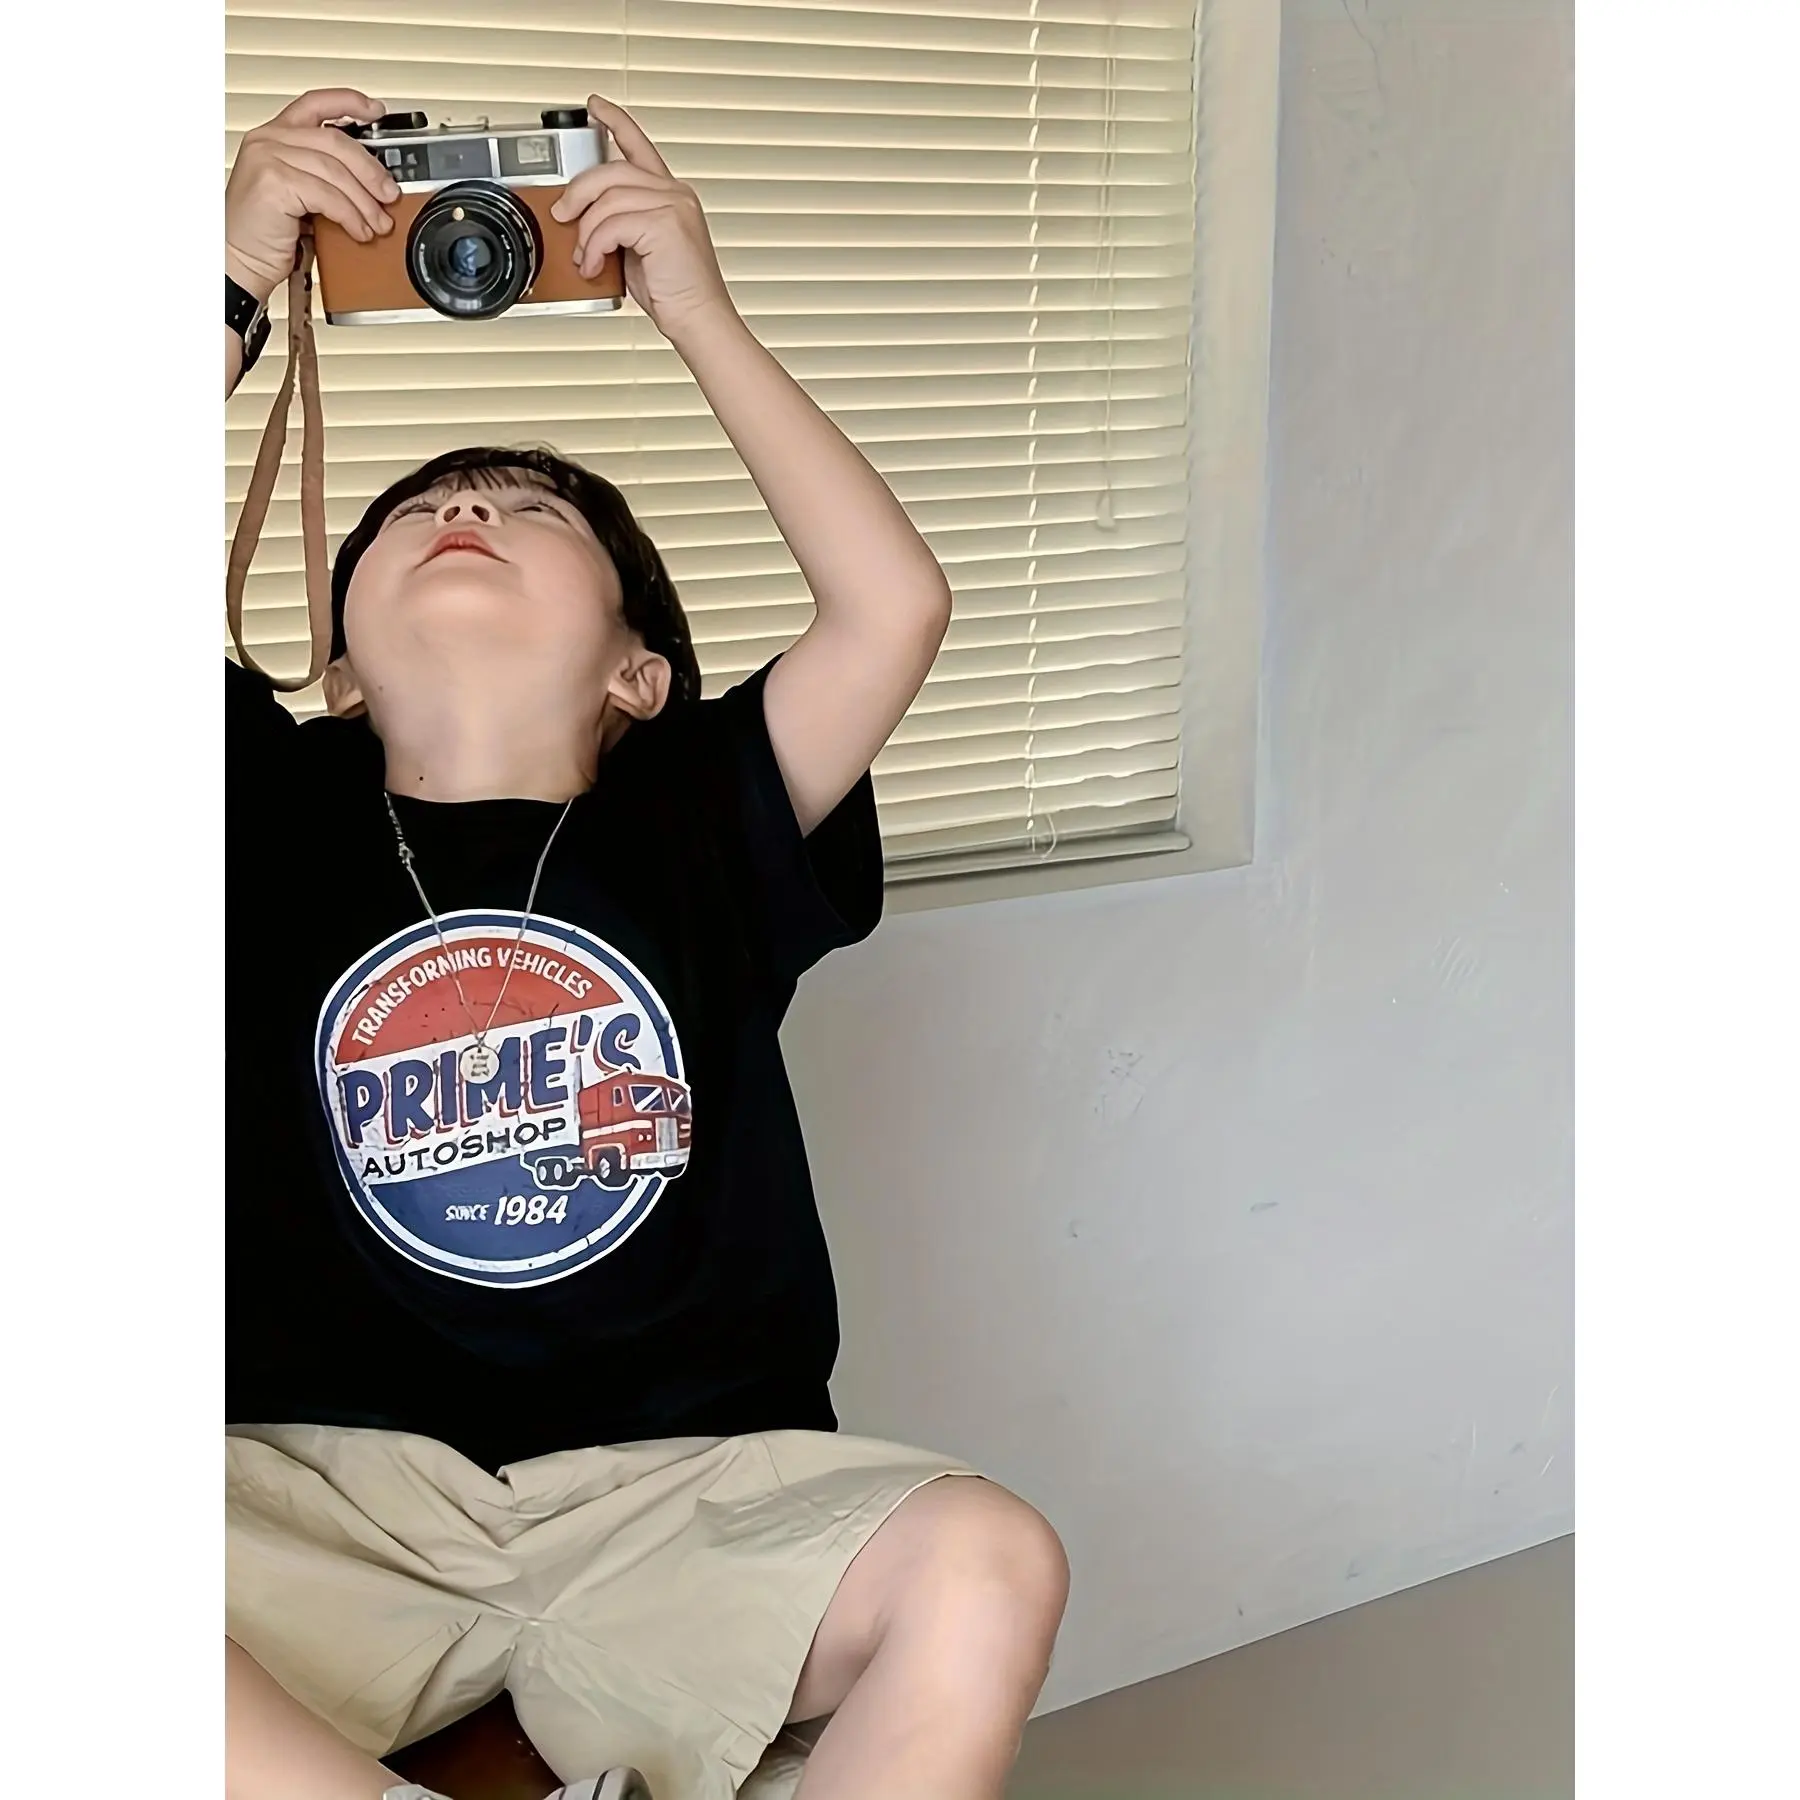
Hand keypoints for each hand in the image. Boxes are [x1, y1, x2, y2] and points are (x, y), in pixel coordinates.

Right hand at [226, 89, 400, 303]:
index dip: (349, 102)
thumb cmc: (266, 233)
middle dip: (371, 170)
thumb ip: (322, 175)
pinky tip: (358, 230)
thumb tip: (372, 180)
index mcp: (275, 135)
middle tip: (389, 195)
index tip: (375, 111)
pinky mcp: (274, 182)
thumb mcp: (298, 194)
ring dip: (364, 201)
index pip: (316, 104)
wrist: (239, 260)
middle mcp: (269, 140)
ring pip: (335, 170)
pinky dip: (350, 216)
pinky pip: (327, 195)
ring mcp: (268, 157)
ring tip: (377, 223)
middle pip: (335, 140)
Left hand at [550, 95, 735, 342]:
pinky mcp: (665, 223)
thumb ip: (617, 224)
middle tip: (563, 215)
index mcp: (670, 195)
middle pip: (612, 169)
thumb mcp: (637, 249)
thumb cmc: (674, 292)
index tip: (594, 108)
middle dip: (578, 192)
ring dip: (586, 232)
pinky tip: (594, 264)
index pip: (639, 145)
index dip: (615, 121)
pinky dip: (594, 247)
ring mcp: (672, 205)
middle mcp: (674, 193)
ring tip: (585, 257)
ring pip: (607, 199)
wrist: (698, 319)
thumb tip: (579, 220)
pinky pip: (611, 224)